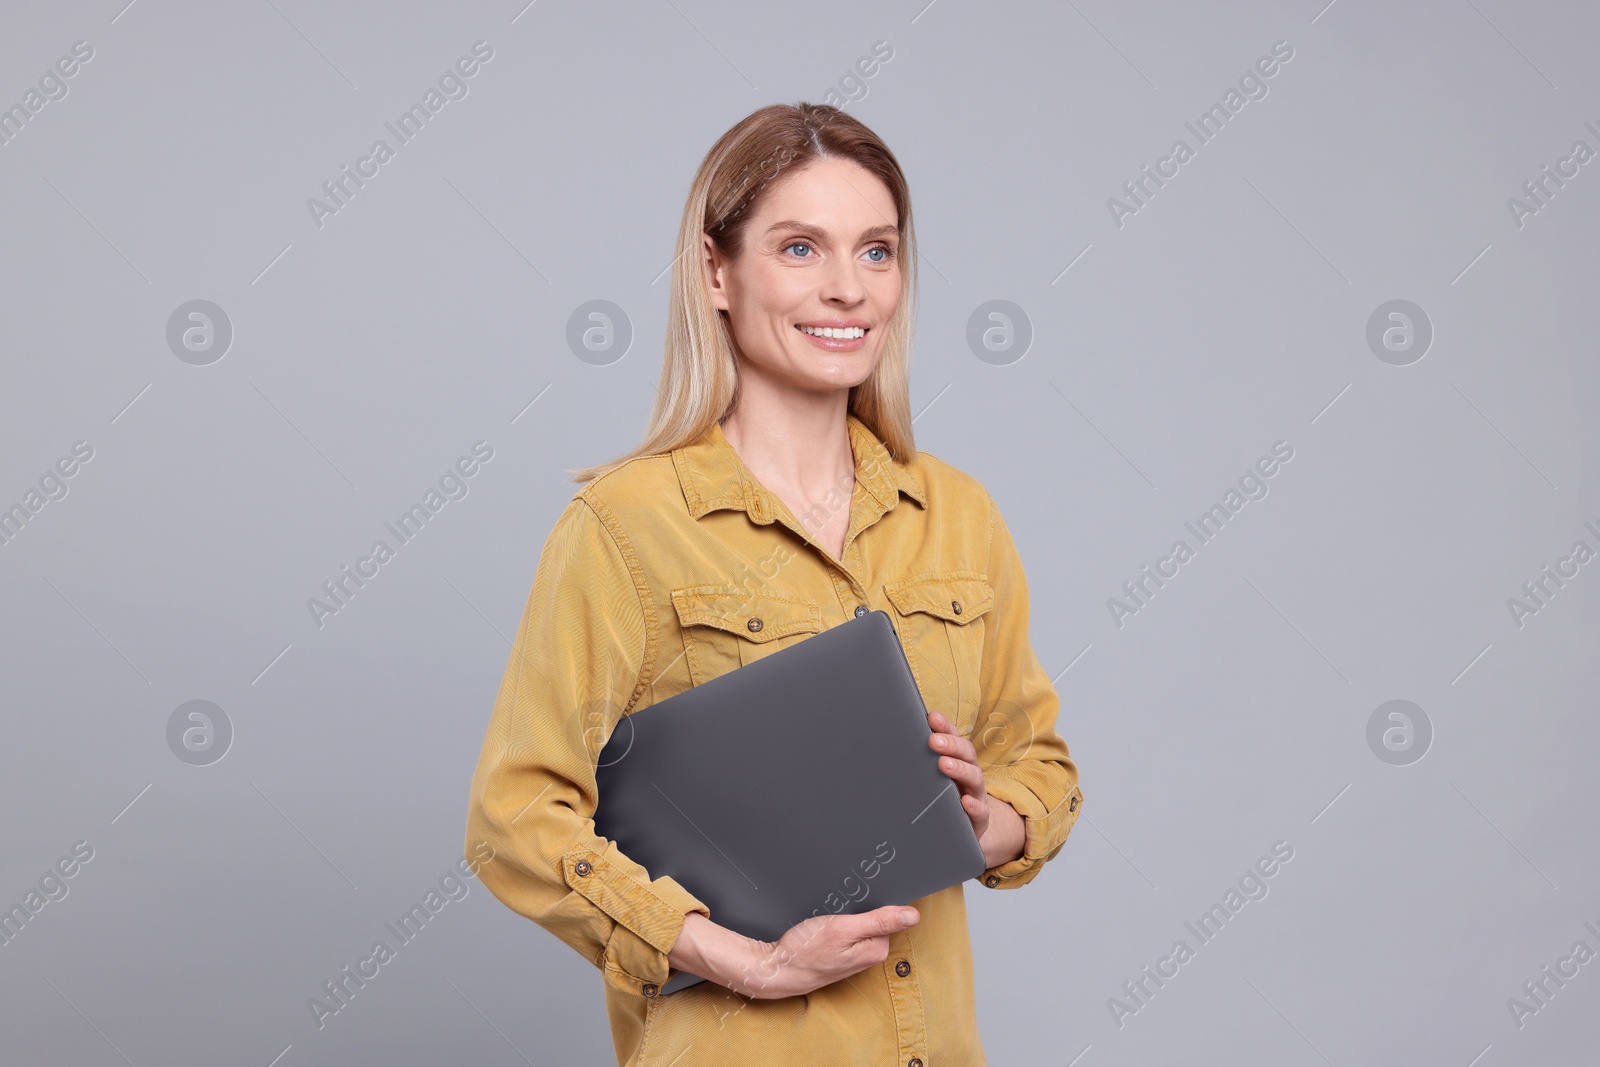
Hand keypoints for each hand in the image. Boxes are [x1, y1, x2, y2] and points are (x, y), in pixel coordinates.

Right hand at [668, 906, 919, 999]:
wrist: (777, 969)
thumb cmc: (806, 951)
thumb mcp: (843, 929)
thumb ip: (879, 921)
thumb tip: (914, 915)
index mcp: (876, 948)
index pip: (889, 913)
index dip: (874, 898)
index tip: (857, 895)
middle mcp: (869, 954)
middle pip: (874, 917)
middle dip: (860, 906)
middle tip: (838, 906)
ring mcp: (854, 954)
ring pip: (859, 922)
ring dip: (847, 913)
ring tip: (828, 914)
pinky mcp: (840, 953)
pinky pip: (847, 930)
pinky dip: (838, 921)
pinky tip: (824, 922)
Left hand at [927, 709, 1024, 869]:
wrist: (963, 832)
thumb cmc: (943, 799)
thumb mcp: (933, 779)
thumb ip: (921, 762)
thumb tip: (896, 740)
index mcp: (958, 761)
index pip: (954, 738)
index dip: (945, 727)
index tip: (932, 717)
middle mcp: (969, 774)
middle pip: (966, 753)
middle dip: (950, 745)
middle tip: (933, 740)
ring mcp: (976, 796)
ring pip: (974, 778)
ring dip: (959, 769)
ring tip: (944, 764)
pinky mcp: (980, 819)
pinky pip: (980, 812)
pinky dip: (973, 806)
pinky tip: (964, 802)